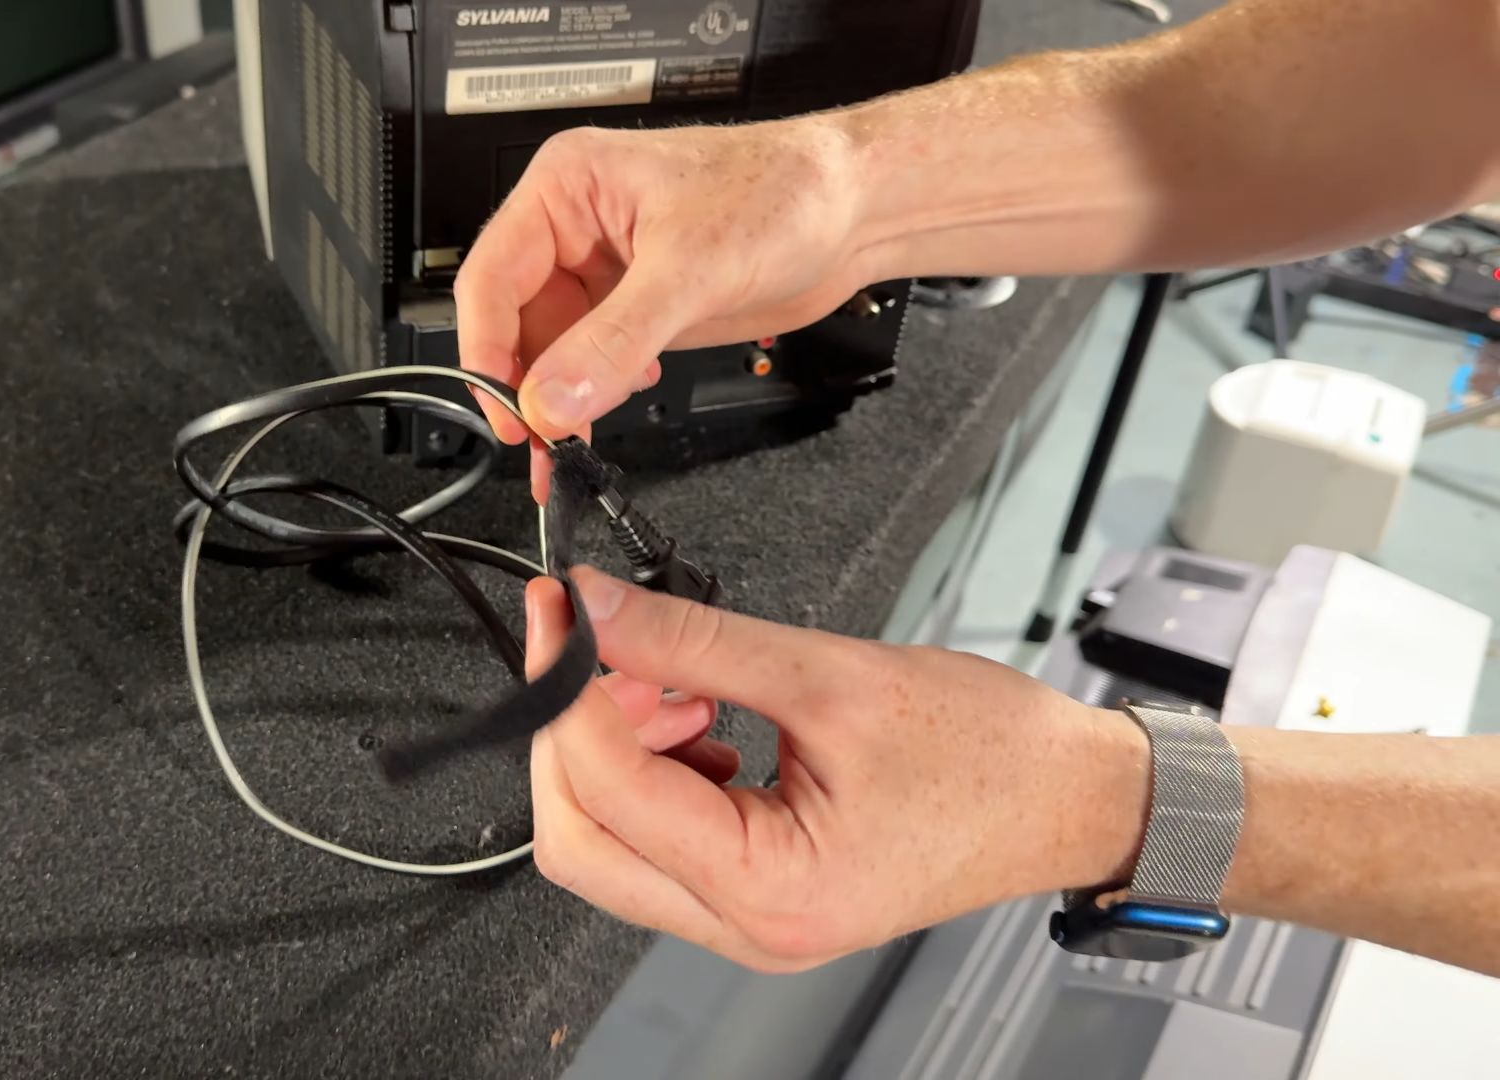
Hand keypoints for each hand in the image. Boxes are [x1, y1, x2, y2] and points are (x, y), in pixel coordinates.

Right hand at [455, 118, 878, 500]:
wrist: (855, 210)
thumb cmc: (785, 190)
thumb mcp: (690, 270)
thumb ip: (614, 342)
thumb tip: (552, 400)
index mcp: (567, 187)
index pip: (491, 277)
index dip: (488, 351)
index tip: (507, 412)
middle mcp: (577, 227)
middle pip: (515, 321)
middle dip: (524, 386)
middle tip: (538, 444)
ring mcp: (607, 270)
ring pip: (552, 349)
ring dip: (558, 401)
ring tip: (566, 450)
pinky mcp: (639, 306)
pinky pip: (592, 360)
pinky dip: (595, 394)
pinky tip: (612, 407)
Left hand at [524, 568, 1148, 972]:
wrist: (1068, 796)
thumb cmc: (989, 755)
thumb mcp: (832, 674)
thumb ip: (695, 640)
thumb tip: (596, 609)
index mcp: (770, 887)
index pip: (607, 795)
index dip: (566, 693)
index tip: (560, 615)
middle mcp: (749, 925)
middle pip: (582, 840)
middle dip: (576, 731)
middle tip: (602, 643)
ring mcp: (748, 917)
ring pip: (612, 838)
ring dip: (619, 745)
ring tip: (687, 682)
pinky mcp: (754, 890)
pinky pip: (660, 834)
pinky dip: (657, 764)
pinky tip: (705, 712)